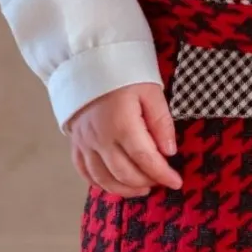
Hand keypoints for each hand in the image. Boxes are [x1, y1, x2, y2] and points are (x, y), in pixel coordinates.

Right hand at [68, 83, 183, 195]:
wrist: (88, 62)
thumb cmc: (123, 75)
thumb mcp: (150, 92)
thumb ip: (161, 123)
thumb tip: (169, 151)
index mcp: (121, 124)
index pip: (145, 159)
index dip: (162, 175)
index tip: (176, 182)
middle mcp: (100, 138)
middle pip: (125, 173)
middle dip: (146, 182)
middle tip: (161, 181)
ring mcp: (85, 143)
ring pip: (103, 178)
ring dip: (124, 189)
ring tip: (142, 188)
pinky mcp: (76, 143)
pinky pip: (84, 171)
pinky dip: (100, 183)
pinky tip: (115, 185)